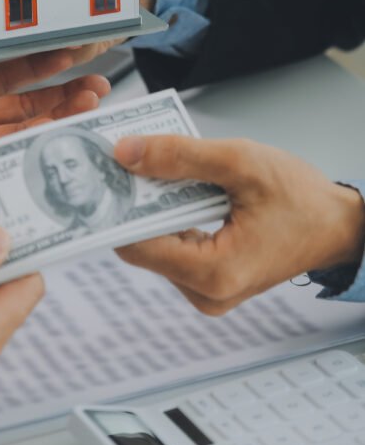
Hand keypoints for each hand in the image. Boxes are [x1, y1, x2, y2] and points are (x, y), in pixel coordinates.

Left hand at [0, 22, 109, 204]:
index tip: (73, 47)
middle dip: (64, 93)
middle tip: (100, 81)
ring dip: (56, 118)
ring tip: (91, 102)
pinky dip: (24, 144)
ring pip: (19, 131)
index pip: (8, 75)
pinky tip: (53, 131)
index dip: (41, 62)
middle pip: (25, 105)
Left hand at [113, 135, 364, 314]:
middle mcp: (205, 292)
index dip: (116, 205)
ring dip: (150, 204)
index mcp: (213, 273)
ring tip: (150, 165)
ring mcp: (206, 290)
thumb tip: (127, 153)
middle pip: (143, 243)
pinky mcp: (209, 279)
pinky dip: (168, 214)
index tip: (104, 169)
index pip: (136, 243)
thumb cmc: (303, 200)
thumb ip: (180, 156)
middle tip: (124, 158)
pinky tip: (172, 185)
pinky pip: (173, 245)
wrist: (339, 225)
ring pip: (156, 242)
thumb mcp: (241, 163)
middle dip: (132, 200)